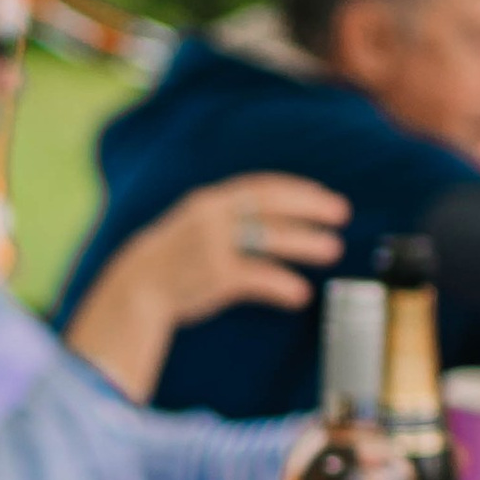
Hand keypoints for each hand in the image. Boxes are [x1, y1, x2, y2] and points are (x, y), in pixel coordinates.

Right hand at [132, 173, 349, 323]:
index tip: (329, 200)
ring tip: (333, 249)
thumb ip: (233, 216)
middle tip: (341, 215)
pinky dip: (282, 284)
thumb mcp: (199, 223)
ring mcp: (213, 245)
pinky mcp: (215, 275)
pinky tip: (300, 293)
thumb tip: (281, 217)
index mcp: (210, 201)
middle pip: (270, 206)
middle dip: (309, 208)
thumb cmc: (177, 256)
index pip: (263, 186)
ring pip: (269, 238)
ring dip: (305, 242)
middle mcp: (213, 217)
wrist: (138, 285)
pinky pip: (258, 276)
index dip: (300, 191)